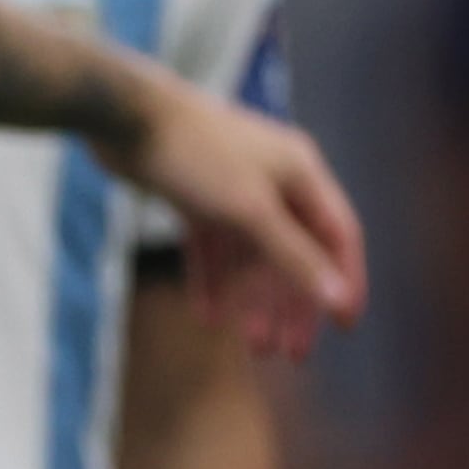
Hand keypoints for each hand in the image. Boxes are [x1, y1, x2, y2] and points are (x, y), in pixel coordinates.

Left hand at [104, 75, 361, 359]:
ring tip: (254, 346)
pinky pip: (211, 245)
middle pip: (294, 251)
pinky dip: (212, 278)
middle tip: (292, 353)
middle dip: (293, 303)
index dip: (345, 280)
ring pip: (251, 254)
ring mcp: (231, 186)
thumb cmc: (195, 153)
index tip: (344, 326)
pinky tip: (208, 316)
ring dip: (253, 299)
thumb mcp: (251, 211)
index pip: (338, 235)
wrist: (122, 115)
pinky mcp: (193, 193)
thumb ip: (294, 256)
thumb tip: (339, 299)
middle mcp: (273, 178)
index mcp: (301, 173)